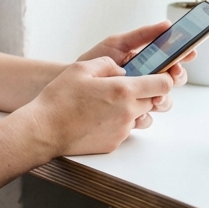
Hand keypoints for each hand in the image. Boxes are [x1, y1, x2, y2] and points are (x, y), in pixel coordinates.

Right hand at [21, 56, 173, 157]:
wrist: (44, 129)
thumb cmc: (59, 98)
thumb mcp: (80, 68)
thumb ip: (107, 64)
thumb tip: (121, 70)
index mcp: (123, 90)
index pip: (163, 84)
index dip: (164, 77)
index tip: (159, 74)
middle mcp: (128, 111)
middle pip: (154, 101)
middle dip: (145, 93)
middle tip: (123, 88)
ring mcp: (122, 130)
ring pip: (139, 116)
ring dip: (131, 108)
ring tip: (106, 104)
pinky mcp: (114, 143)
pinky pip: (124, 129)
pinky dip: (116, 122)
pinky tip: (95, 118)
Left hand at [78, 21, 193, 113]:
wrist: (73, 81)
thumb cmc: (94, 59)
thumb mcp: (117, 44)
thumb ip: (142, 35)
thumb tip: (167, 25)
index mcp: (147, 62)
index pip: (173, 59)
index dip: (185, 56)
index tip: (189, 52)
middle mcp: (147, 80)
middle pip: (173, 81)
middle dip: (176, 78)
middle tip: (171, 75)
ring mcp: (140, 97)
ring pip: (163, 101)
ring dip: (163, 99)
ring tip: (154, 97)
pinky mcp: (131, 114)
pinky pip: (146, 118)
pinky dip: (144, 115)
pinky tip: (137, 111)